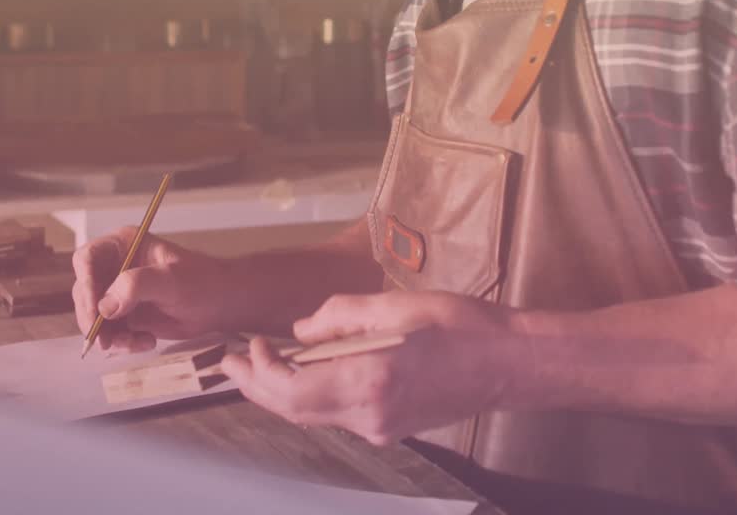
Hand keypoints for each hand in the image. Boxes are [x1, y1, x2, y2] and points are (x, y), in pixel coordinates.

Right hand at [71, 227, 229, 352]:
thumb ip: (136, 286)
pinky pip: (109, 332)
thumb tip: (105, 306)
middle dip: (92, 318)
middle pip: (84, 291)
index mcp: (123, 246)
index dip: (86, 283)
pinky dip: (123, 342)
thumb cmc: (201, 282)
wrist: (219, 304)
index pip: (87, 259)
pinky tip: (147, 342)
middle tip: (105, 341)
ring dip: (109, 335)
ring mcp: (117, 292)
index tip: (96, 310)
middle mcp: (114, 267)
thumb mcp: (171, 280)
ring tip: (136, 342)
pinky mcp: (124, 315)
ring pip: (93, 317)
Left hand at [220, 291, 518, 445]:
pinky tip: (304, 371)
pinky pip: (338, 414)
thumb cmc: (459, 327)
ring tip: (257, 364)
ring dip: (281, 391)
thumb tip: (300, 332)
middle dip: (257, 387)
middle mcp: (370, 415)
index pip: (291, 389)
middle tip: (229, 363)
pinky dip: (312, 394)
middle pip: (294, 410)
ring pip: (313, 415)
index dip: (260, 371)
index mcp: (369, 381)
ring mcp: (381, 428)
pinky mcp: (391, 429)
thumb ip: (338, 317)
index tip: (247, 345)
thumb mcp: (395, 306)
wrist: (507, 364)